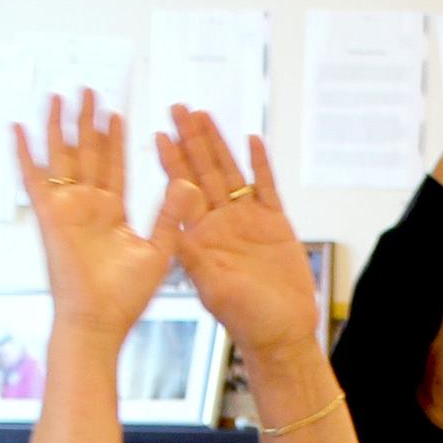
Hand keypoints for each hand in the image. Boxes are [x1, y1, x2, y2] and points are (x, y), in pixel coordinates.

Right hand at [13, 92, 188, 338]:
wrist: (99, 320)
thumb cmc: (126, 297)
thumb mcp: (159, 249)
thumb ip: (170, 214)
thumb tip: (188, 181)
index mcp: (113, 212)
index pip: (115, 165)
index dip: (115, 139)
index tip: (116, 113)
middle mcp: (88, 205)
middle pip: (87, 152)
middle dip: (88, 121)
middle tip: (89, 91)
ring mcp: (67, 208)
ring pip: (63, 156)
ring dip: (60, 126)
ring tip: (59, 96)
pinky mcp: (50, 215)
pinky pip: (33, 178)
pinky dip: (24, 153)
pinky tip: (18, 128)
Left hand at [158, 109, 321, 361]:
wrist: (283, 334)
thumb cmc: (246, 319)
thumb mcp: (212, 287)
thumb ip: (194, 255)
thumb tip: (173, 226)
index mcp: (201, 237)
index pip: (181, 190)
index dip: (172, 161)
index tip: (159, 133)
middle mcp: (221, 224)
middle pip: (204, 172)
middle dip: (191, 139)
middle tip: (178, 108)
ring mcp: (248, 222)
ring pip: (231, 172)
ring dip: (218, 143)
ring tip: (205, 114)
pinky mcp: (276, 225)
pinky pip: (266, 186)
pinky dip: (260, 163)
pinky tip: (252, 139)